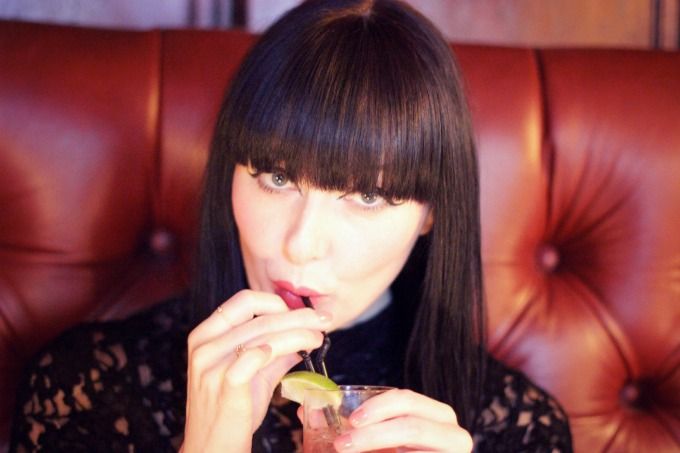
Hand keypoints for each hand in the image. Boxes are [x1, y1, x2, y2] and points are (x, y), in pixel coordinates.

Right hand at [180, 289, 331, 452]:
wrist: (211, 450)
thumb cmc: (230, 412)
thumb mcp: (251, 375)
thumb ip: (273, 353)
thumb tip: (303, 334)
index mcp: (205, 335)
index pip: (244, 301)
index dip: (277, 302)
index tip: (301, 312)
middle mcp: (204, 346)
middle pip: (260, 317)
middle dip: (299, 316)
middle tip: (323, 319)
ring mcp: (212, 365)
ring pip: (265, 335)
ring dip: (299, 332)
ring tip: (318, 337)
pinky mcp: (226, 384)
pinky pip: (258, 356)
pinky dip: (282, 348)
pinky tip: (299, 352)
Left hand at [326, 389, 471, 451]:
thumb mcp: (375, 439)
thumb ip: (349, 425)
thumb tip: (304, 409)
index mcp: (436, 415)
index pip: (406, 400)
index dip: (378, 406)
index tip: (350, 420)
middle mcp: (454, 434)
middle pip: (411, 426)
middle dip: (373, 435)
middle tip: (341, 444)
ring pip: (410, 448)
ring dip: (375, 449)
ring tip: (345, 451)